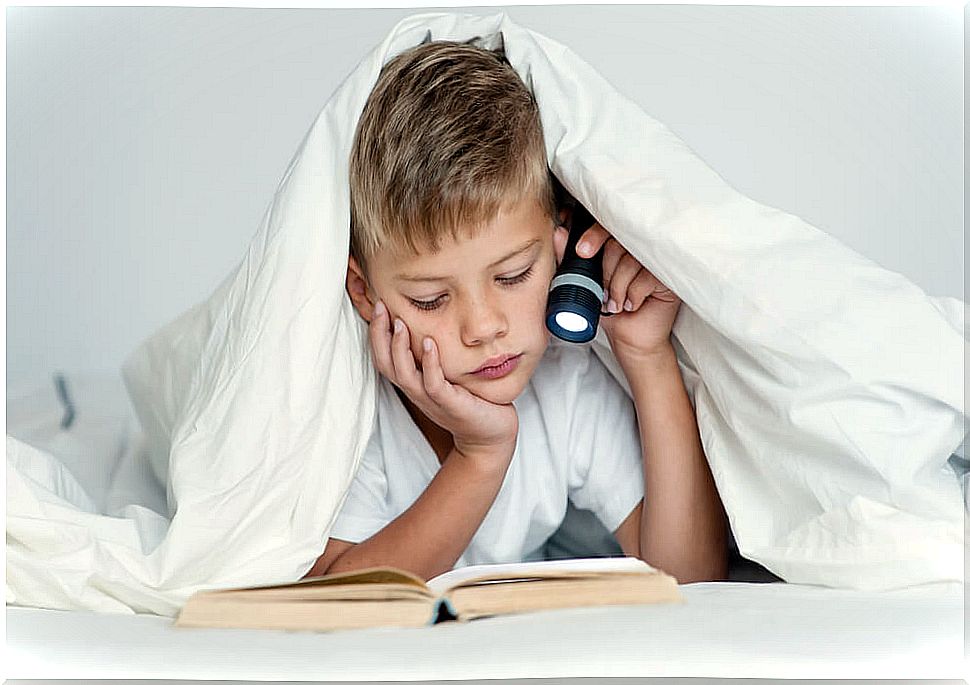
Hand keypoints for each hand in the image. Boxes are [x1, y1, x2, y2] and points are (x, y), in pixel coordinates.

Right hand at [369, 300, 518, 467]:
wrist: (489, 434)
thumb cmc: (470, 400)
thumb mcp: (447, 374)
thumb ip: (435, 356)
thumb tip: (432, 323)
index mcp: (413, 382)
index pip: (384, 357)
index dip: (376, 333)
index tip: (378, 305)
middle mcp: (417, 391)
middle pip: (385, 364)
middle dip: (379, 335)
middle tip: (379, 307)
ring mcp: (431, 399)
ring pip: (404, 375)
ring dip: (399, 347)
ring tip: (399, 322)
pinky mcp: (450, 404)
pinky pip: (433, 384)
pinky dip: (429, 363)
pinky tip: (429, 343)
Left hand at [553, 220, 680, 360]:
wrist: (629, 337)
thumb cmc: (611, 310)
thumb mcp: (585, 283)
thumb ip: (569, 258)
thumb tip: (559, 233)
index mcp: (621, 245)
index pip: (609, 226)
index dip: (594, 235)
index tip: (582, 251)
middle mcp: (641, 249)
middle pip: (619, 243)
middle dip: (606, 271)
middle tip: (604, 291)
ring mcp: (656, 261)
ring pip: (631, 261)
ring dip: (618, 287)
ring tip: (616, 302)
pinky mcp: (669, 277)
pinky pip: (648, 277)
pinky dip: (634, 294)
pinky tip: (633, 304)